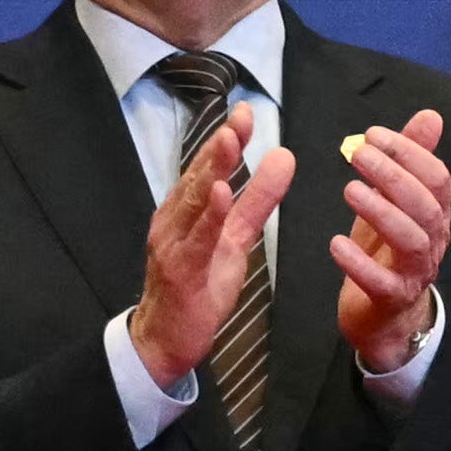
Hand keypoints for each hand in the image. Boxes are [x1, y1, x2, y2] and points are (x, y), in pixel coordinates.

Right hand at [139, 97, 294, 373]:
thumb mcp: (236, 239)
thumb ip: (258, 200)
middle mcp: (174, 221)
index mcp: (186, 210)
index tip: (246, 111)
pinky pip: (195, 241)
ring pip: (193, 203)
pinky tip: (219, 195)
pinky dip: (207, 217)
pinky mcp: (180, 272)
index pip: (208, 168)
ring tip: (229, 141)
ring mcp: (172, 245)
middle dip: (220, 146)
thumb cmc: (199, 285)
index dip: (227, 139)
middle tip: (241, 116)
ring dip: (211, 170)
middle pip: (199, 177)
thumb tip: (283, 156)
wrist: (167, 339)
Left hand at [321, 110, 450, 374]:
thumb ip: (411, 160)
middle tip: (358, 154)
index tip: (373, 135)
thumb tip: (431, 116)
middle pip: (426, 206)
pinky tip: (336, 244)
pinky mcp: (392, 299)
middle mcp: (433, 242)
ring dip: (382, 212)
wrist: (386, 318)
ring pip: (412, 241)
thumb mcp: (395, 202)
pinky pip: (382, 283)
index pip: (437, 178)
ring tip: (350, 190)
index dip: (409, 153)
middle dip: (394, 175)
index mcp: (436, 215)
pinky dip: (359, 263)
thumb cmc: (387, 252)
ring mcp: (415, 273)